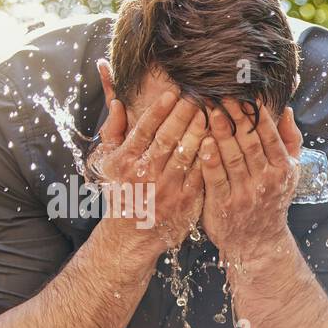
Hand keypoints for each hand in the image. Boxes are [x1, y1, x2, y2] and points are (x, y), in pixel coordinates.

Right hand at [90, 59, 204, 251]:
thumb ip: (113, 131)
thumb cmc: (122, 191)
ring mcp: (166, 189)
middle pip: (168, 138)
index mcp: (125, 161)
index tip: (173, 93)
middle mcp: (145, 174)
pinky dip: (210, 157)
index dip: (160, 110)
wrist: (133, 234)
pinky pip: (200, 174)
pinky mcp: (186, 201)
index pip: (144, 129)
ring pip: (186, 154)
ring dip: (200, 132)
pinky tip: (219, 141)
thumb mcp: (109, 163)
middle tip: (199, 96)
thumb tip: (119, 102)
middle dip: (184, 115)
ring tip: (211, 113)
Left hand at [198, 100, 302, 263]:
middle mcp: (266, 181)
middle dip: (236, 117)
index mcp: (283, 170)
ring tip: (208, 109)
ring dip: (220, 132)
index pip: (269, 136)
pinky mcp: (224, 206)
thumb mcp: (290, 173)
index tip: (244, 93)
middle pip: (250, 143)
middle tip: (221, 94)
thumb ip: (290, 141)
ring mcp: (245, 194)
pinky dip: (209, 160)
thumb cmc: (272, 200)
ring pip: (232, 157)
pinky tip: (201, 141)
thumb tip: (287, 111)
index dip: (257, 114)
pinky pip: (215, 178)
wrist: (259, 243)